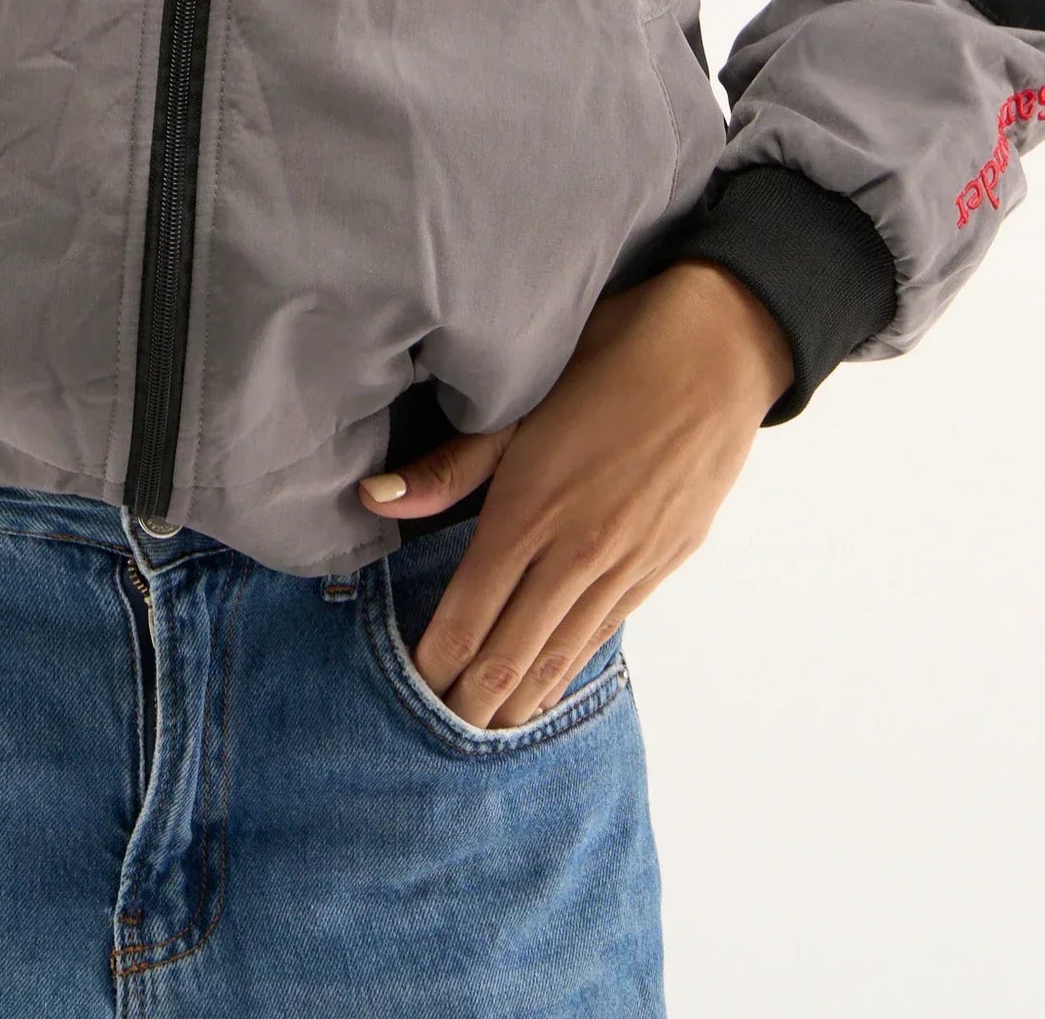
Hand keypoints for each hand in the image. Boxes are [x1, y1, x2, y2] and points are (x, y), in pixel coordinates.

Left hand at [357, 261, 792, 728]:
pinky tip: (551, 683)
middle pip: (512, 654)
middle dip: (471, 702)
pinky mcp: (662, 563)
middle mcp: (577, 553)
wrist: (714, 355)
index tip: (408, 691)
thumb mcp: (519, 401)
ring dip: (521, 699)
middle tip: (438, 733)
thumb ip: (450, 465)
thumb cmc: (605, 358)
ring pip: (562, 655)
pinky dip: (570, 666)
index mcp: (530, 512)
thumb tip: (375, 499)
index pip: (468, 615)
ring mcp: (625, 565)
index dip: (434, 663)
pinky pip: (605, 632)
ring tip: (488, 732)